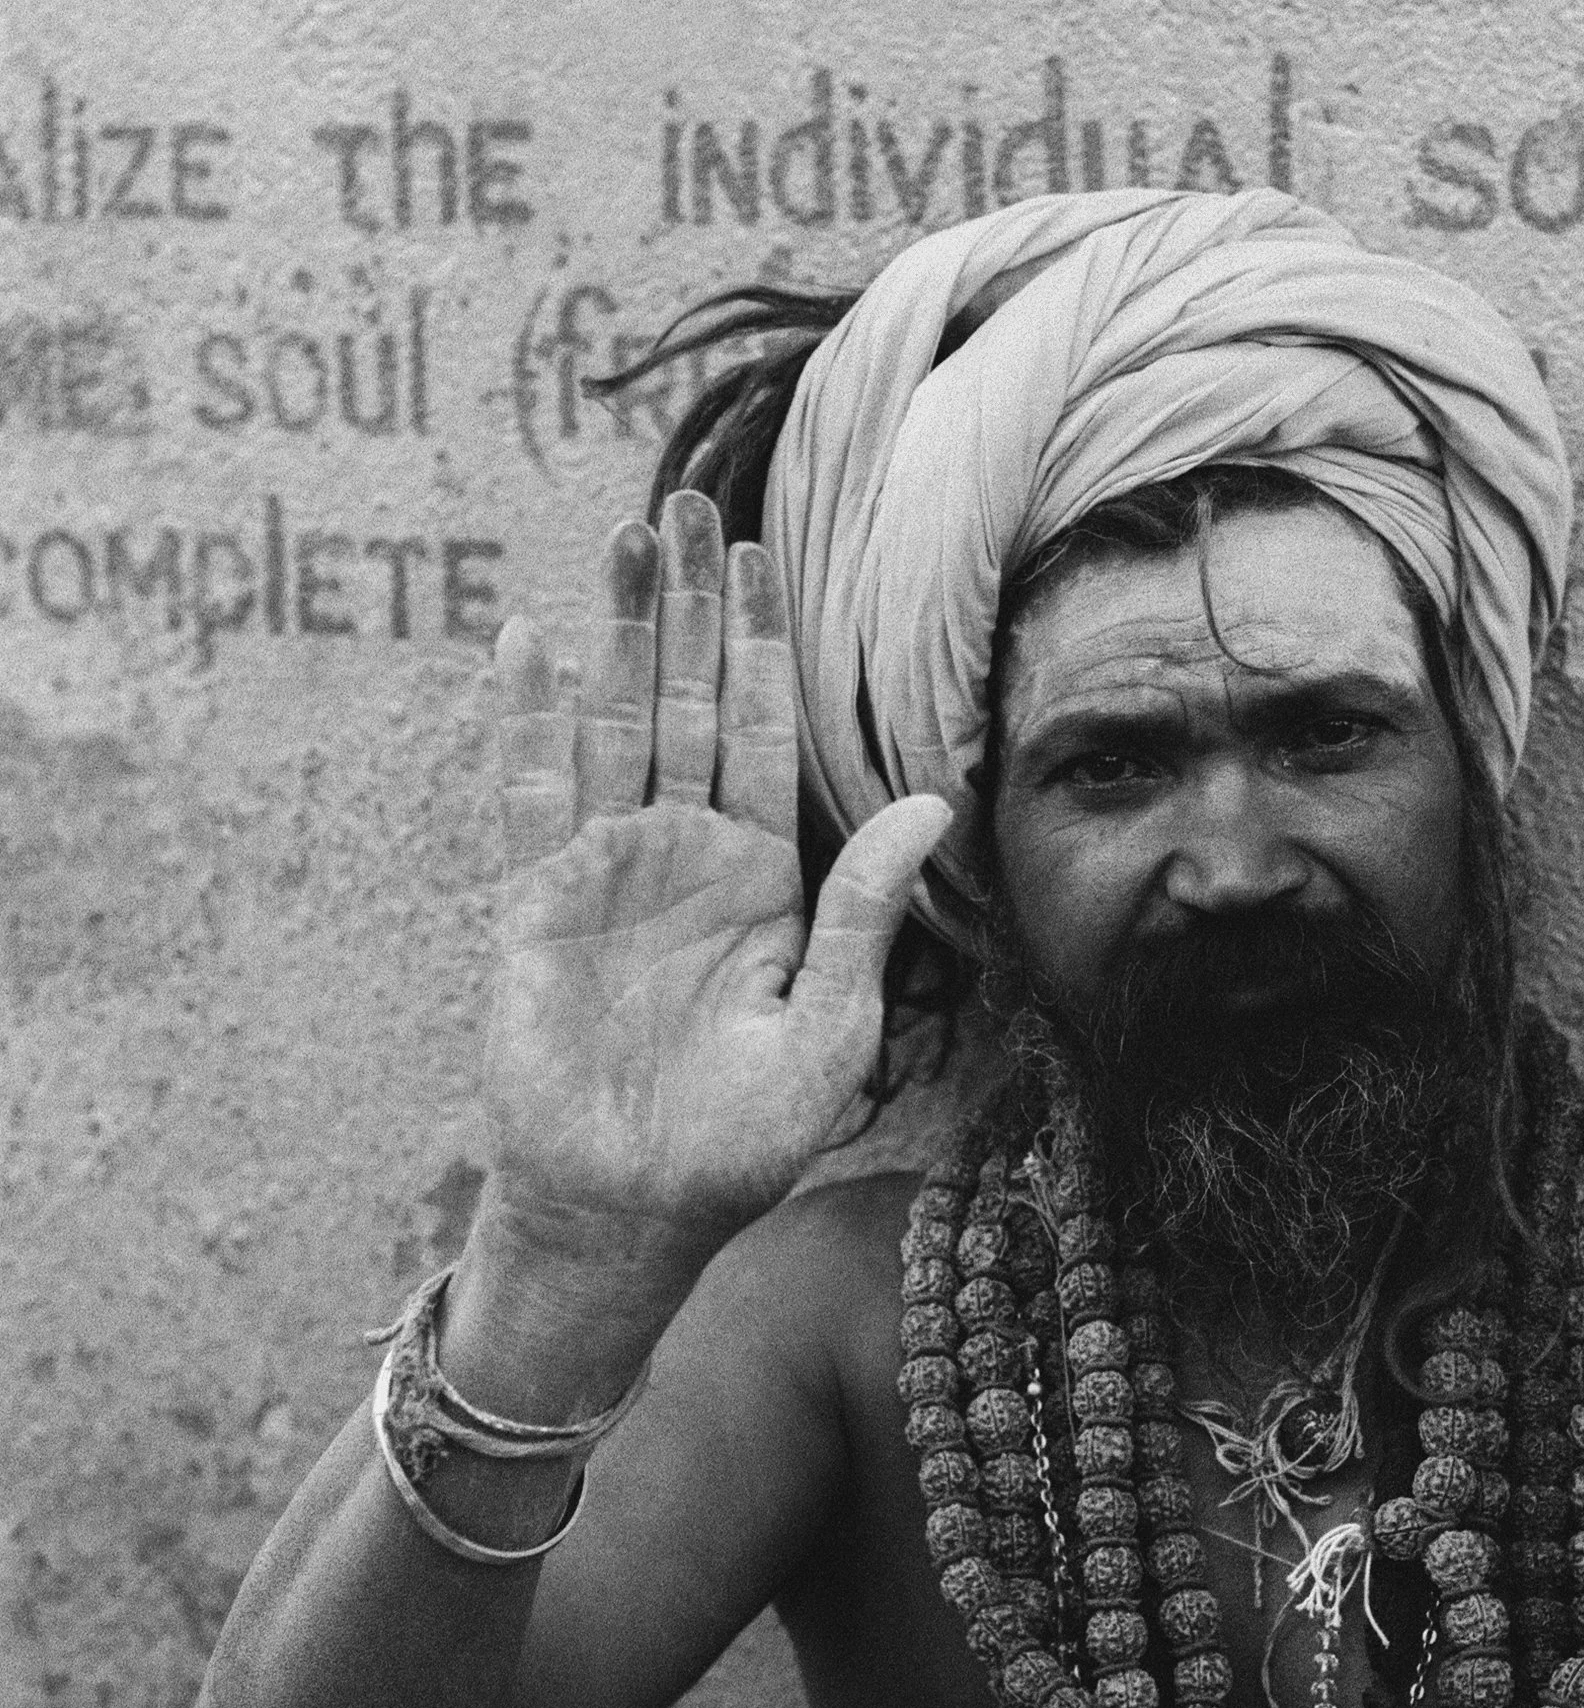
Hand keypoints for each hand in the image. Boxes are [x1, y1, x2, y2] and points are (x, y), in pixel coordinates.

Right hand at [481, 492, 948, 1273]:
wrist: (630, 1206)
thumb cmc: (741, 1138)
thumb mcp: (831, 1026)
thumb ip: (867, 913)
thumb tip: (931, 807)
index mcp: (758, 874)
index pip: (762, 732)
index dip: (759, 645)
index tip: (757, 558)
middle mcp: (681, 852)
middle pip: (686, 700)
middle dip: (688, 605)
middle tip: (684, 501)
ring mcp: (604, 867)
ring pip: (612, 721)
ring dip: (618, 631)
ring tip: (624, 537)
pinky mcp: (535, 900)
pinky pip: (530, 791)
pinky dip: (528, 717)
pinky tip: (530, 642)